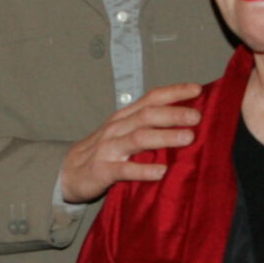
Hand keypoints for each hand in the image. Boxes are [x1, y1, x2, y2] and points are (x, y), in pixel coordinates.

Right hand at [59, 83, 202, 205]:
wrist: (65, 172)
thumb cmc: (102, 152)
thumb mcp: (121, 133)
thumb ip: (146, 126)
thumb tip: (183, 122)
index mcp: (124, 117)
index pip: (150, 98)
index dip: (174, 92)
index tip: (198, 89)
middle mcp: (117, 128)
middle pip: (147, 115)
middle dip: (173, 113)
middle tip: (197, 117)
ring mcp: (109, 148)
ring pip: (138, 138)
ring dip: (164, 136)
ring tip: (187, 138)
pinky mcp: (103, 170)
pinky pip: (124, 169)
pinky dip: (143, 170)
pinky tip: (161, 172)